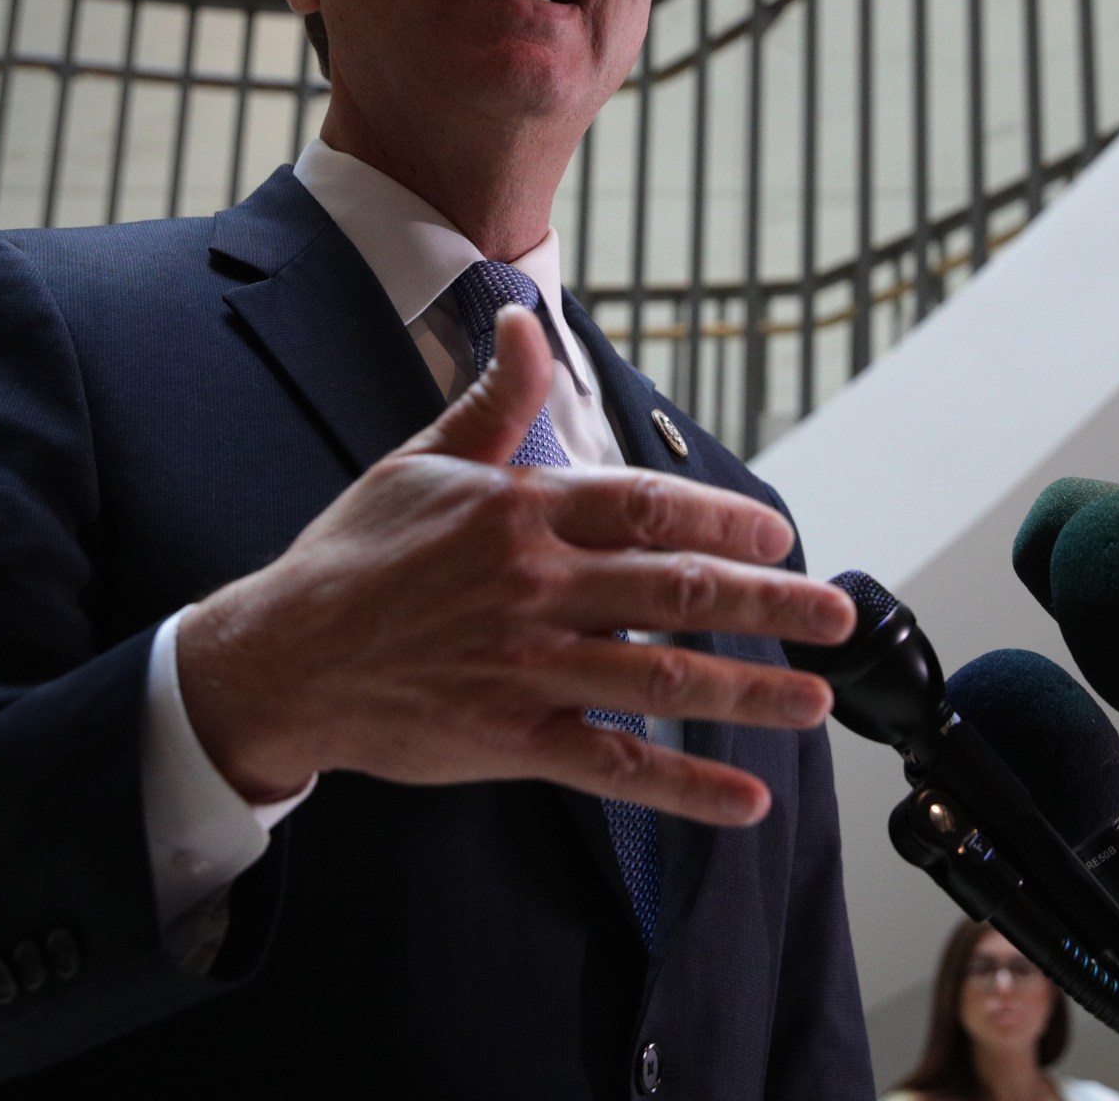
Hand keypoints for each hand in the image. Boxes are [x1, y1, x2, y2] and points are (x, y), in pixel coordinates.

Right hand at [177, 306, 854, 824]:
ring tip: (815, 703)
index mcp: (521, 513)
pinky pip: (613, 766)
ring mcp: (526, 669)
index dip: (721, 521)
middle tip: (837, 619)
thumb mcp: (421, 461)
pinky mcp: (510, 740)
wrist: (281, 659)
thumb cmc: (353, 556)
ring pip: (661, 681)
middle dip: (769, 605)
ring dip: (749, 694)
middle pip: (676, 593)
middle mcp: (535, 588)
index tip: (779, 536)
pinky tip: (745, 799)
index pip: (645, 507)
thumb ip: (495, 397)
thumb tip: (525, 318)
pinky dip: (683, 787)